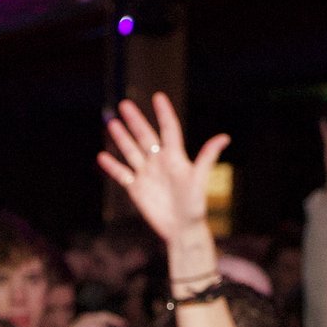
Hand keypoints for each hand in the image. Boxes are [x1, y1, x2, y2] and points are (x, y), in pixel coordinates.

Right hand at [99, 95, 226, 270]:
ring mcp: (147, 175)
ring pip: (131, 152)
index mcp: (174, 157)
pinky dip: (112, 166)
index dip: (164, 113)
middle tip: (125, 105)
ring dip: (121, 138)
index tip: (158, 97)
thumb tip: (224, 137)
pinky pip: (122, 174)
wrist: (182, 229)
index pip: (169, 129)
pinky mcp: (137, 189)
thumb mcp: (200, 179)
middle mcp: (159, 162)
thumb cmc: (195, 205)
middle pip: (145, 137)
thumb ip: (207, 157)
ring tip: (112, 123)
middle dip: (135, 121)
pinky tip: (102, 156)